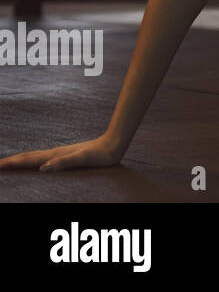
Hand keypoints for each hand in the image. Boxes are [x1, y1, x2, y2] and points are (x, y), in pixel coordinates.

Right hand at [0, 135, 122, 171]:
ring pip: (35, 157)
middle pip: (28, 157)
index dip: (12, 163)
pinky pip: (44, 159)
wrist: (114, 144)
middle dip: (11, 162)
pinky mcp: (66, 156)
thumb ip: (64, 162)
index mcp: (55, 156)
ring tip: (10, 164)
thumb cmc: (100, 154)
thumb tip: (43, 168)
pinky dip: (34, 161)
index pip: (28, 160)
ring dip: (20, 161)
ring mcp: (60, 154)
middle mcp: (55, 154)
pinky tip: (36, 164)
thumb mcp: (82, 159)